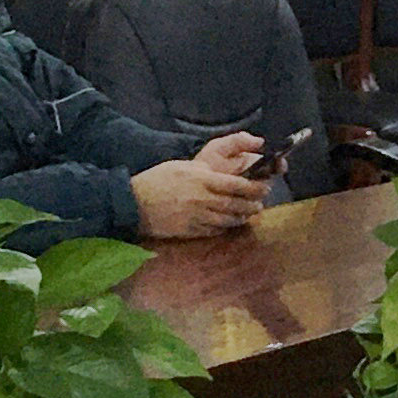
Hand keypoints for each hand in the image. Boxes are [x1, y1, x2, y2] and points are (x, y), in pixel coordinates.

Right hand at [134, 135, 269, 240]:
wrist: (134, 203)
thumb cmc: (157, 180)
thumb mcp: (182, 167)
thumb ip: (205, 171)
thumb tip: (223, 174)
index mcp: (202, 180)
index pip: (236, 184)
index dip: (253, 187)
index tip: (263, 188)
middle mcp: (202, 199)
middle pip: (235, 204)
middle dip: (251, 205)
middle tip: (260, 204)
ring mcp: (196, 217)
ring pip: (227, 220)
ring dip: (241, 218)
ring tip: (249, 215)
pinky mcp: (189, 231)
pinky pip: (213, 231)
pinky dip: (224, 228)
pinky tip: (229, 225)